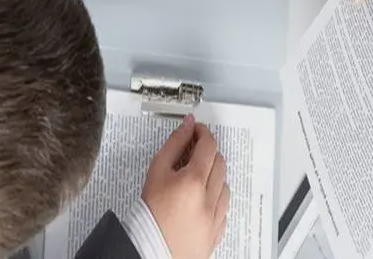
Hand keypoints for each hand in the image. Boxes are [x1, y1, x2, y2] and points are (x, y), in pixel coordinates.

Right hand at [142, 115, 229, 258]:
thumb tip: (187, 126)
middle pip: (219, 162)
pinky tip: (201, 200)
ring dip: (213, 176)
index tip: (196, 130)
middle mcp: (209, 198)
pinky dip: (216, 198)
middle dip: (208, 152)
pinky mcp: (217, 230)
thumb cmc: (149, 215)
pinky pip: (224, 207)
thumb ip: (173, 144)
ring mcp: (215, 216)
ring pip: (224, 184)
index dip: (203, 133)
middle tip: (193, 152)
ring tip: (194, 179)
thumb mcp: (155, 172)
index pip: (208, 145)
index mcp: (193, 181)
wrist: (149, 251)